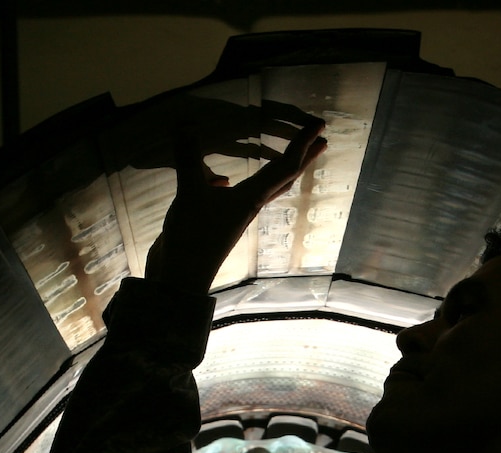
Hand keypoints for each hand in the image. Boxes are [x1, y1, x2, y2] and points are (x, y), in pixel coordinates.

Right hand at [145, 102, 326, 293]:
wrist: (180, 279)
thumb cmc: (193, 240)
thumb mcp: (190, 194)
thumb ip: (189, 159)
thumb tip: (184, 124)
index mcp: (251, 198)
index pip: (285, 165)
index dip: (302, 143)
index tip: (319, 124)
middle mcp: (249, 205)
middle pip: (284, 178)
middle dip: (303, 157)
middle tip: (320, 138)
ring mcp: (234, 214)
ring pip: (263, 187)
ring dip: (276, 168)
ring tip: (284, 152)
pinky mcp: (217, 221)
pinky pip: (234, 195)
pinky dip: (233, 182)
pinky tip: (219, 178)